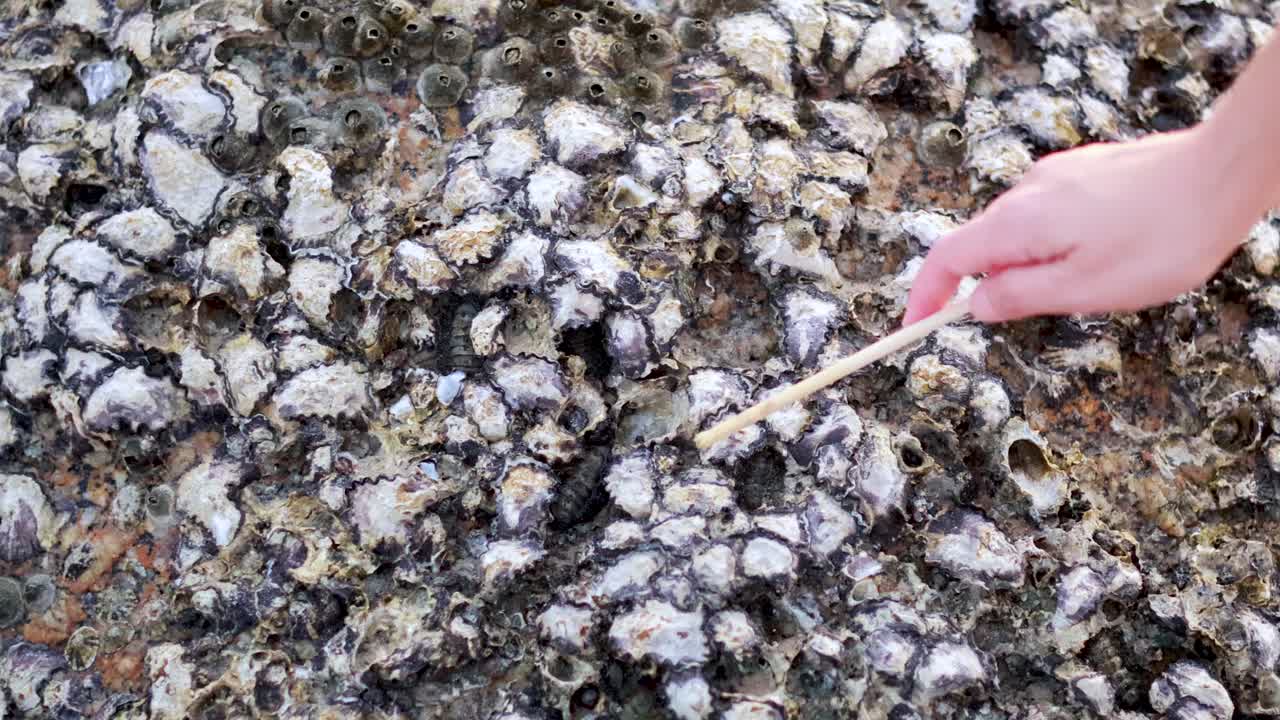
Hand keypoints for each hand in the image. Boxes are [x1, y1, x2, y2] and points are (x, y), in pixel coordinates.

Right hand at [903, 126, 1264, 325]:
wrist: (1222, 173)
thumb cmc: (1162, 237)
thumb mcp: (1083, 288)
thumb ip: (1019, 297)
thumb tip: (976, 304)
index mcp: (1017, 224)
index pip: (945, 259)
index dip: (924, 296)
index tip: (917, 326)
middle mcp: (1026, 192)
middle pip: (981, 245)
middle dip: (992, 284)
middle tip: (1030, 315)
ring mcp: (1056, 176)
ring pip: (1020, 230)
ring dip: (1031, 264)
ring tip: (1089, 283)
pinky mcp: (1084, 171)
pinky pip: (1049, 213)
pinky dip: (1055, 242)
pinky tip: (1104, 252)